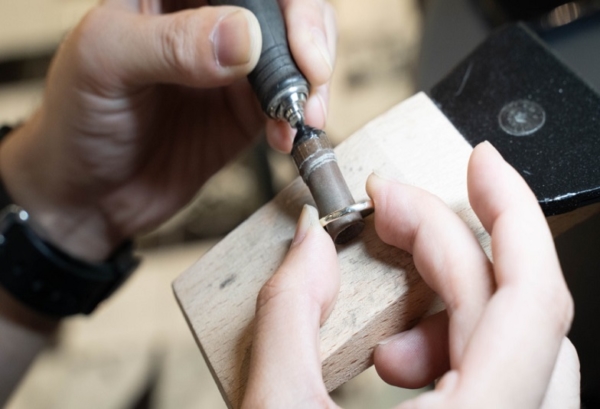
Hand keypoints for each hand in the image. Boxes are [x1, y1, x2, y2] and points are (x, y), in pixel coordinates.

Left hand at [0, 0, 336, 260]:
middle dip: (310, 35)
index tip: (295, 41)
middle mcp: (207, 21)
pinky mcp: (246, 110)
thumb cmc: (76, 119)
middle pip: (283, 7)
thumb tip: (244, 37)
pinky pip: (290, 102)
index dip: (284, 3)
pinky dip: (300, 117)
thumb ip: (171, 45)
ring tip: (304, 114)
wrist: (89, 194)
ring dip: (313, 81)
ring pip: (298, 52)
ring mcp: (232, 68)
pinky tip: (288, 135)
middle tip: (312, 74)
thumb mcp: (105, 65)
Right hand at [242, 142, 579, 407]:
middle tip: (385, 210)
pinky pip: (495, 373)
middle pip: (512, 308)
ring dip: (447, 301)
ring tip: (387, 317)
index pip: (535, 299)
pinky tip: (397, 359)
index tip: (477, 162)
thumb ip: (289, 317)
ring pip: (512, 341)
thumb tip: (310, 244)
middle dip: (445, 243)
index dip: (509, 213)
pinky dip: (448, 343)